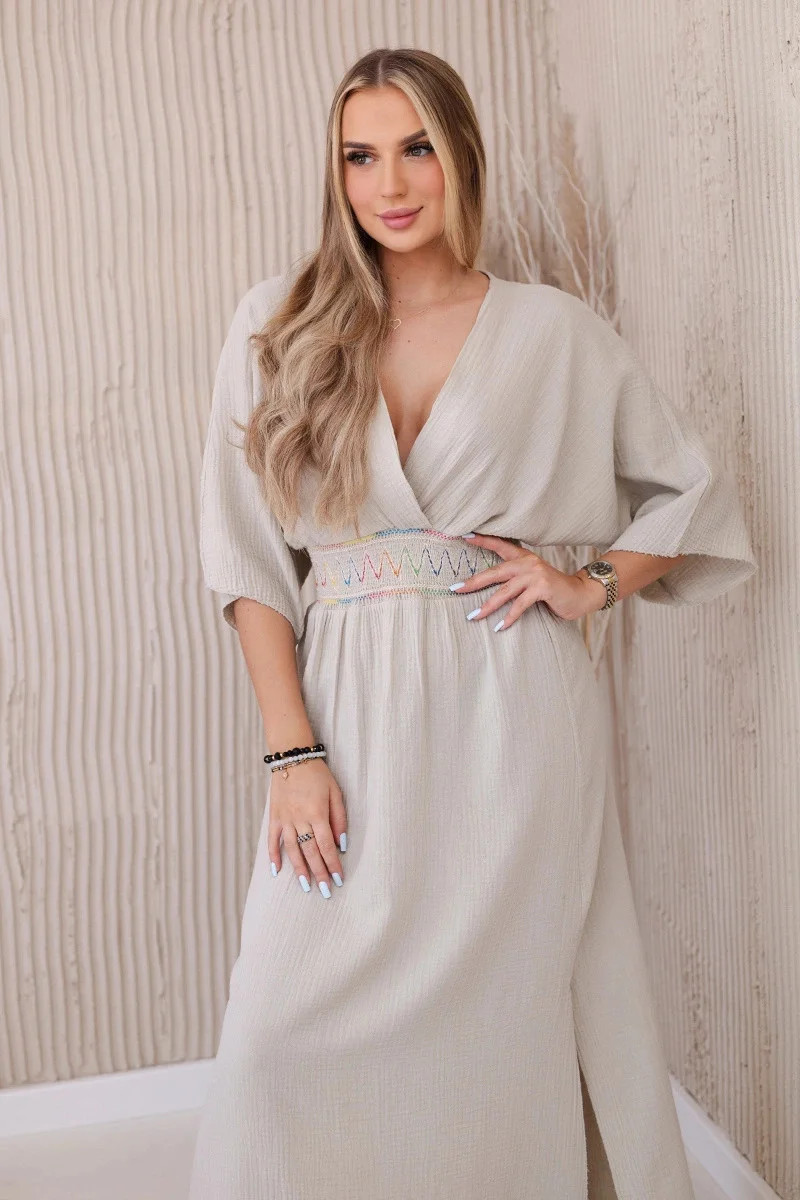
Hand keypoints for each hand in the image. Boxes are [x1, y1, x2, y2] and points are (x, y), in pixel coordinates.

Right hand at [267, 758, 346, 896]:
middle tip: (326, 891)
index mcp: (317, 814)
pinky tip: (276, 871)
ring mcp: (285, 819)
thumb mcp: (336, 792)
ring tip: (305, 886)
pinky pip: (272, 840)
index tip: (338, 879)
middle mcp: (300, 819)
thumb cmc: (318, 774)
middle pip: (311, 852)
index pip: (327, 846)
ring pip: (292, 850)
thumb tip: (342, 844)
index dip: (333, 864)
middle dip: (319, 873)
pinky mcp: (274, 816)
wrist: (293, 757)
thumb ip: (339, 818)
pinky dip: (273, 856)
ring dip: (299, 869)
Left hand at [453, 533, 604, 627]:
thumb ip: (514, 579)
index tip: (463, 536)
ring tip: (473, 616)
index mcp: (524, 558)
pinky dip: (509, 617)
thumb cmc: (553, 590)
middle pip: (495, 572)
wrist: (580, 594)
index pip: (500, 545)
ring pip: (505, 591)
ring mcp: (535, 575)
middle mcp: (528, 563)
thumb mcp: (532, 579)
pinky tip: (500, 626)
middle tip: (456, 589)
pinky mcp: (542, 588)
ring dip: (488, 605)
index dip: (482, 540)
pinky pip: (520, 604)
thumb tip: (488, 587)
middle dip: (474, 582)